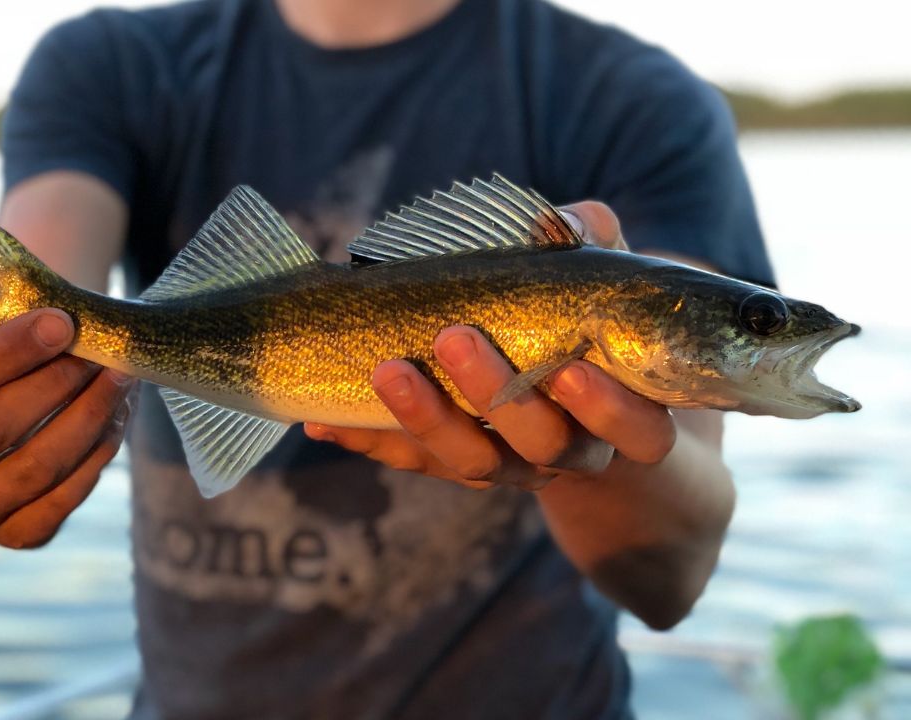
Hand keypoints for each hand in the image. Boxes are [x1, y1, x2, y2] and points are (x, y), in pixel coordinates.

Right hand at [0, 309, 134, 547]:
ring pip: (34, 467)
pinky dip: (98, 451)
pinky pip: (64, 496)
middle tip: (96, 353)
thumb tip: (67, 328)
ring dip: (87, 417)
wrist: (1, 424)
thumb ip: (7, 339)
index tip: (62, 323)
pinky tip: (117, 414)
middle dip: (51, 385)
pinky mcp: (13, 536)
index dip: (10, 352)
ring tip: (119, 377)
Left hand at [304, 202, 675, 489]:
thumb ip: (594, 247)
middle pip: (541, 444)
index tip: (571, 368)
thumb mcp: (599, 282)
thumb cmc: (586, 322)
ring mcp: (509, 466)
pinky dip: (369, 439)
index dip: (607, 409)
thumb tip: (569, 219)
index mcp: (626, 417)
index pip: (638, 431)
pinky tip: (324, 422)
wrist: (559, 394)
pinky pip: (412, 461)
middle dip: (497, 394)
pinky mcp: (453, 465)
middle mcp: (570, 451)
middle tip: (456, 337)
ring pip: (472, 461)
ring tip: (386, 370)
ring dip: (426, 419)